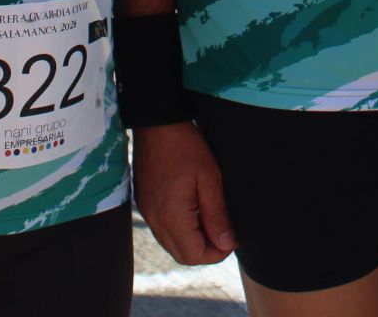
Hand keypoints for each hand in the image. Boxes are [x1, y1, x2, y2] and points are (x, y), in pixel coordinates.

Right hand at [132, 121, 235, 264]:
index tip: (232, 238)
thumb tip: (227, 244)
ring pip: (171, 244)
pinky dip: (180, 230)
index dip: (217, 253)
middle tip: (224, 232)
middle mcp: (155, 219)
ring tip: (211, 221)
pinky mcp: (145, 204)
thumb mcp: (210, 178)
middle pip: (182, 254)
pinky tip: (194, 212)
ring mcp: (147, 212)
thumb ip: (217, 215)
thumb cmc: (186, 146)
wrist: (157, 123)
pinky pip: (163, 230)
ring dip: (192, 241)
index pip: (194, 255)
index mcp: (172, 214)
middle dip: (206, 251)